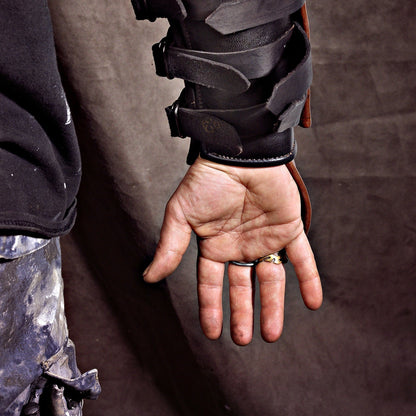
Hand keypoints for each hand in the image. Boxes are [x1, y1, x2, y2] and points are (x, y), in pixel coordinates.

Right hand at [143, 157, 321, 344]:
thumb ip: (170, 246)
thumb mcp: (182, 214)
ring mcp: (265, 237)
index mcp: (215, 243)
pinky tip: (313, 302)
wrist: (239, 152)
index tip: (212, 331)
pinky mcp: (289, 227)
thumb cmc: (208, 178)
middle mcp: (240, 244)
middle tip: (243, 339)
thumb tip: (149, 276)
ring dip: (273, 306)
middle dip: (243, 314)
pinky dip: (310, 279)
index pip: (212, 282)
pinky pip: (302, 257)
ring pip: (271, 279)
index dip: (212, 307)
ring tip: (271, 333)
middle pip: (243, 287)